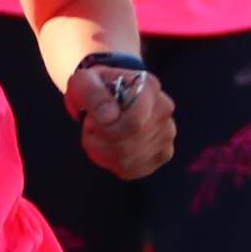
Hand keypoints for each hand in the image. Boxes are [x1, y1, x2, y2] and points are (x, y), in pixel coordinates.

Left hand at [69, 60, 174, 178]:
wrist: (109, 99)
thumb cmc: (97, 88)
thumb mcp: (85, 81)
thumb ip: (92, 94)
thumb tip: (109, 117)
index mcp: (148, 87)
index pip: (133, 123)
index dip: (105, 129)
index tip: (90, 121)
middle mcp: (164, 110)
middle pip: (128, 144)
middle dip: (100, 141)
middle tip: (90, 128)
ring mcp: (166, 134)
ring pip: (128, 160)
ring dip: (102, 152)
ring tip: (97, 136)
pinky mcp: (161, 154)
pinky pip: (131, 170)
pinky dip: (111, 163)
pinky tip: (106, 148)